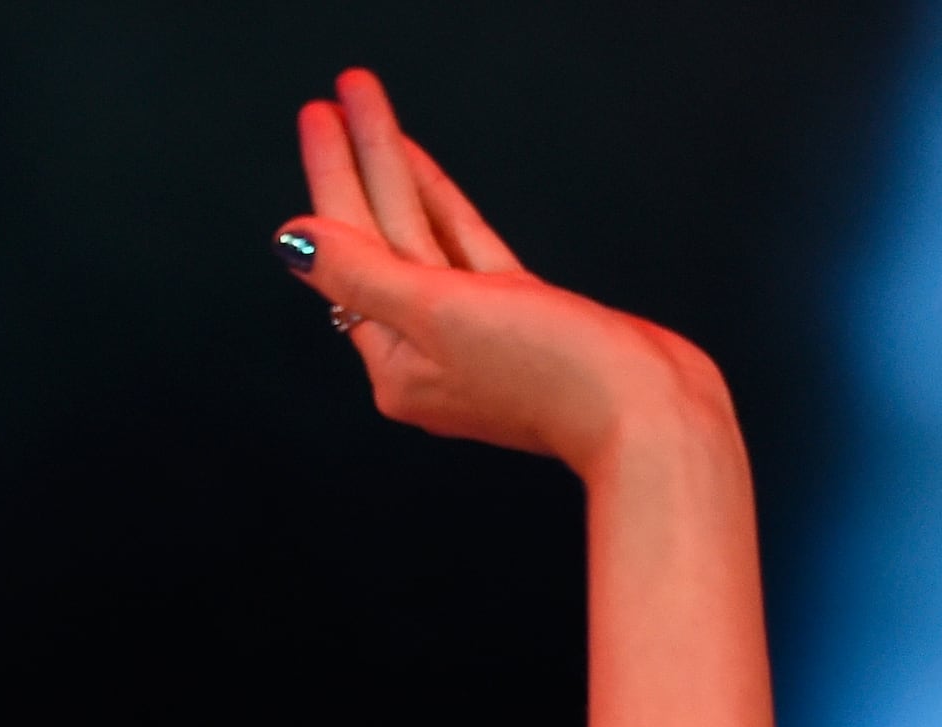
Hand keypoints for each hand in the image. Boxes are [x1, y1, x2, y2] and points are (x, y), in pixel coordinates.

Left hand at [281, 69, 734, 472]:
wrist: (646, 410)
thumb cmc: (550, 373)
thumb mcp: (440, 314)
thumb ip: (365, 275)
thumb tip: (296, 244)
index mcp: (396, 368)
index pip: (350, 255)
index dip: (332, 179)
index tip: (319, 119)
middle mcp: (426, 357)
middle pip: (380, 243)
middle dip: (357, 166)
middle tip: (335, 101)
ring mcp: (472, 337)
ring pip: (422, 240)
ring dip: (397, 175)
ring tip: (370, 114)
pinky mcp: (520, 318)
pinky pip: (465, 252)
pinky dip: (443, 209)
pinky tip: (422, 169)